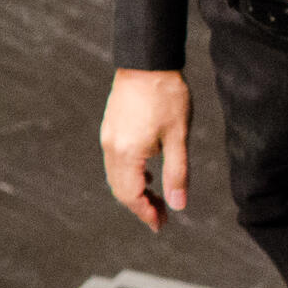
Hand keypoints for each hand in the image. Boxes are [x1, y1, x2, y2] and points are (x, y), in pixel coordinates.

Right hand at [100, 68, 191, 230]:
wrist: (147, 62)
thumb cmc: (168, 96)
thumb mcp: (179, 137)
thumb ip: (177, 173)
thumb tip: (178, 205)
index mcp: (127, 153)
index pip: (132, 196)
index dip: (146, 213)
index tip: (161, 225)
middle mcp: (111, 148)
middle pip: (121, 189)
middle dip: (141, 206)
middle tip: (163, 216)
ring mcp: (108, 138)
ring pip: (116, 177)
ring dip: (135, 191)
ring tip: (159, 199)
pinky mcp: (110, 128)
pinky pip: (115, 162)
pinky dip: (130, 175)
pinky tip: (148, 175)